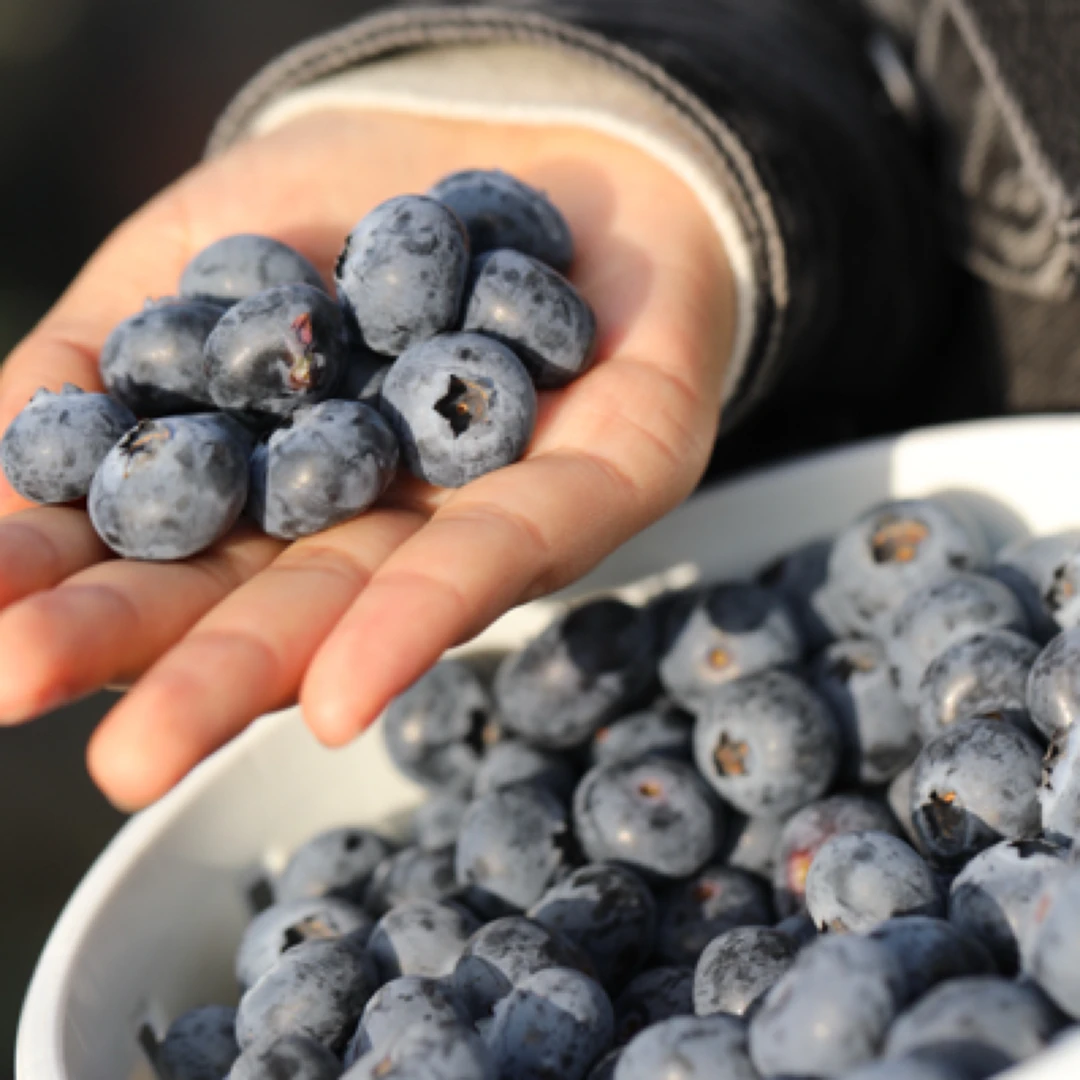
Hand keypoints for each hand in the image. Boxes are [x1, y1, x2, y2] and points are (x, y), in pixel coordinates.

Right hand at [0, 108, 734, 808]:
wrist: (533, 124)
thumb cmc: (353, 202)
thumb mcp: (198, 252)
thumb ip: (106, 357)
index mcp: (296, 482)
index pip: (177, 550)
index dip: (78, 588)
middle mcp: (392, 518)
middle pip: (272, 599)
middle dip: (160, 659)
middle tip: (35, 710)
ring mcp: (497, 509)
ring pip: (377, 596)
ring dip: (261, 667)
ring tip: (147, 746)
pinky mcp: (608, 479)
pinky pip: (518, 546)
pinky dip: (429, 607)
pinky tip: (344, 684)